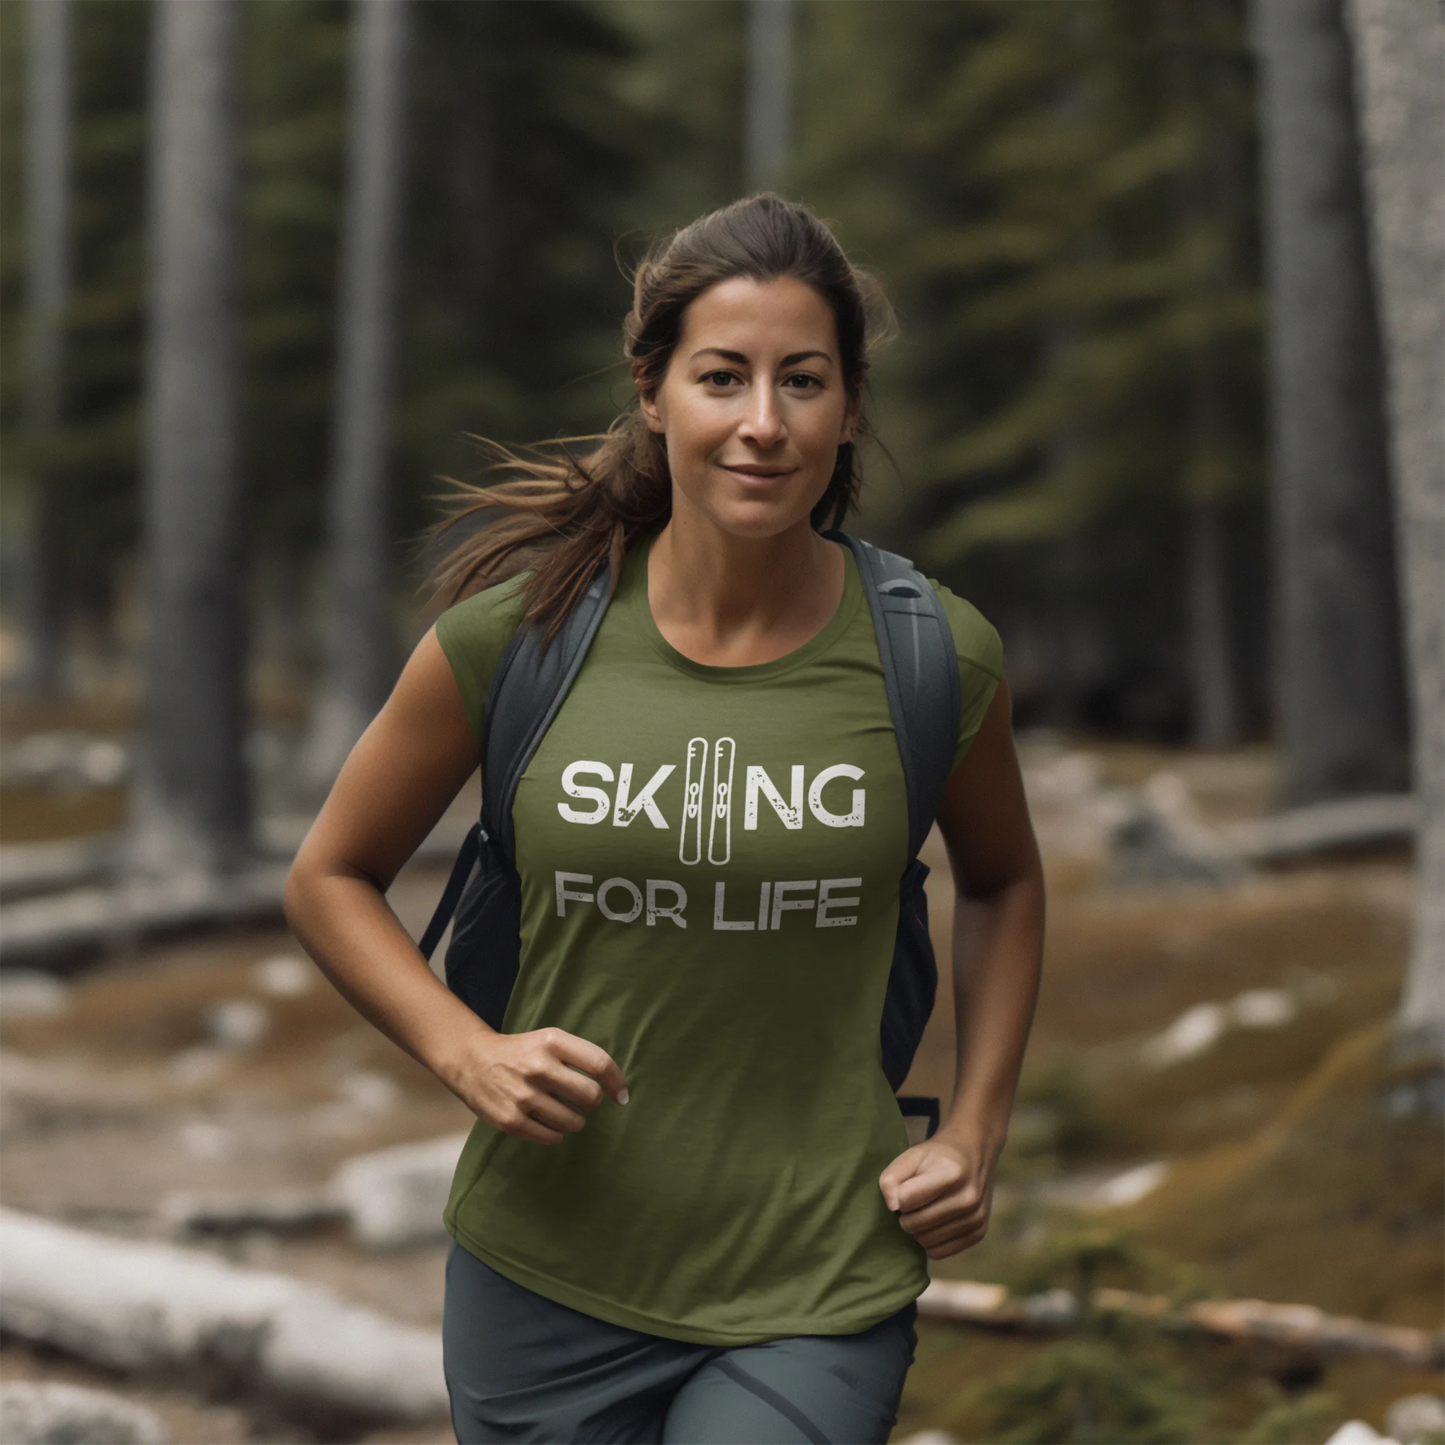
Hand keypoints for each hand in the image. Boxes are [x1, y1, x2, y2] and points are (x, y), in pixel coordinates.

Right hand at [442, 1025, 628, 1144]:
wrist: (472, 1061)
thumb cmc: (522, 1052)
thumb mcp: (549, 1040)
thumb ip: (581, 1057)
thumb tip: (617, 1090)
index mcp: (552, 1042)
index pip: (599, 1063)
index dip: (617, 1082)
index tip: (621, 1096)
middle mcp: (539, 1067)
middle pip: (590, 1096)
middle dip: (593, 1103)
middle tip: (584, 1102)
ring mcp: (523, 1096)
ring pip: (573, 1122)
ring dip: (575, 1121)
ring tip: (564, 1112)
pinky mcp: (511, 1121)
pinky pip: (552, 1137)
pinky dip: (556, 1134)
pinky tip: (549, 1123)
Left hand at [879, 1133, 994, 1259]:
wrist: (973, 1154)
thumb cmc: (937, 1156)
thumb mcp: (911, 1155)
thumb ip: (892, 1177)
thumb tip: (892, 1206)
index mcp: (951, 1173)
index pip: (905, 1200)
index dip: (897, 1195)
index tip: (905, 1187)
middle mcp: (968, 1198)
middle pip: (914, 1224)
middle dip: (906, 1215)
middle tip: (913, 1202)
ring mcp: (976, 1218)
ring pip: (925, 1241)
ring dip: (917, 1229)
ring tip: (924, 1210)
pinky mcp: (979, 1233)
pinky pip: (939, 1252)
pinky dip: (930, 1242)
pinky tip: (934, 1224)